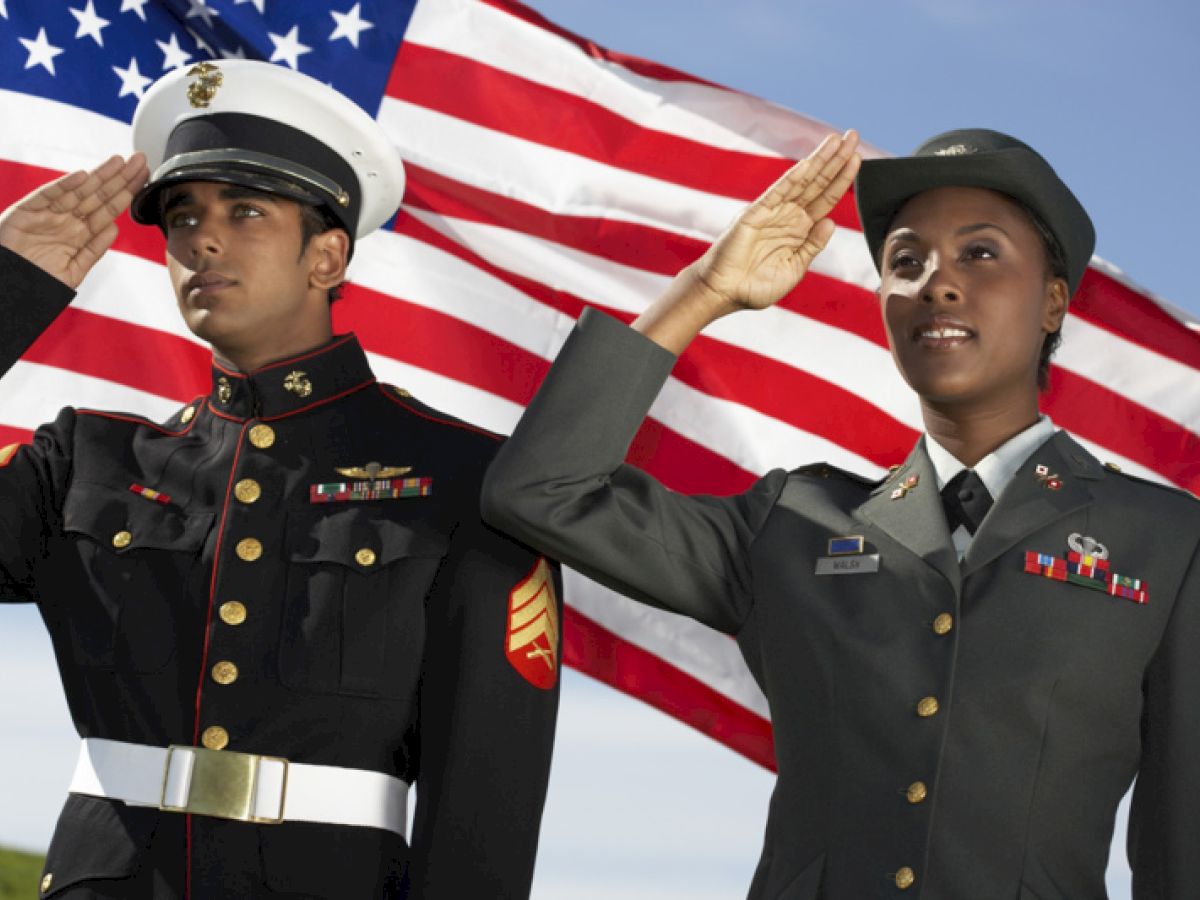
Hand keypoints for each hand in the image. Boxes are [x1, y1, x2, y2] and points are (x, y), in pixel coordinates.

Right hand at [0, 154, 148, 289]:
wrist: (8, 290)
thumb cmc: (38, 280)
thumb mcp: (74, 270)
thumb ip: (94, 250)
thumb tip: (114, 228)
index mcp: (80, 233)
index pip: (109, 209)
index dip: (127, 193)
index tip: (144, 178)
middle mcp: (67, 219)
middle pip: (98, 195)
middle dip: (120, 178)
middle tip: (141, 160)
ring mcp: (48, 214)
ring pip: (78, 191)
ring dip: (99, 176)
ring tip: (119, 162)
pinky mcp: (26, 212)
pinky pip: (47, 196)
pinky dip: (63, 186)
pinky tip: (82, 176)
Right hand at [693, 129, 859, 313]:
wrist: (724, 293)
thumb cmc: (755, 286)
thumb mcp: (794, 269)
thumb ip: (812, 246)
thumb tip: (830, 222)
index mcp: (800, 230)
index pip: (827, 198)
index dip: (842, 178)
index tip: (858, 158)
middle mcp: (788, 215)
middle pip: (818, 182)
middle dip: (836, 159)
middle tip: (853, 135)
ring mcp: (772, 212)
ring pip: (801, 181)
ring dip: (820, 160)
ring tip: (838, 140)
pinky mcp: (755, 213)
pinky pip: (777, 192)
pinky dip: (793, 177)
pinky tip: (809, 163)